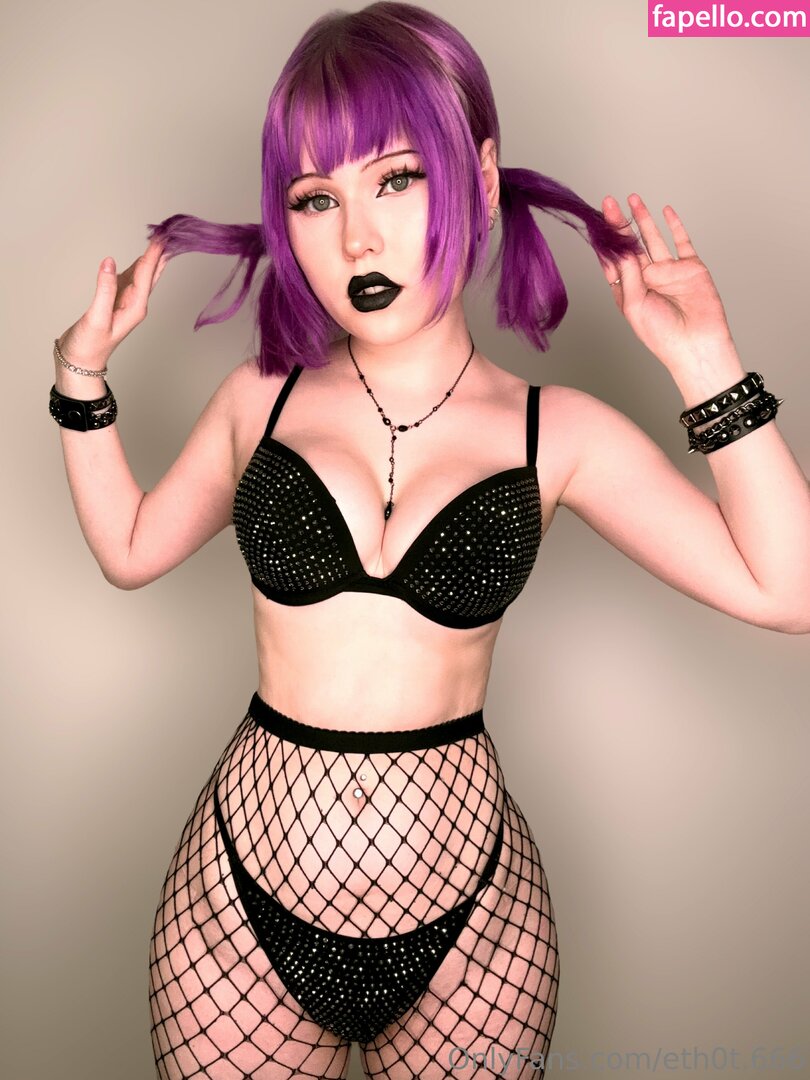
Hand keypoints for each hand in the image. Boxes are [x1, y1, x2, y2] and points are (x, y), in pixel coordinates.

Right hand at [56, 238, 169, 368]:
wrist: (81, 362)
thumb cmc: (89, 345)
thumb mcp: (96, 317)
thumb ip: (104, 289)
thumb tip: (109, 261)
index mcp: (135, 307)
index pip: (147, 274)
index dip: (154, 253)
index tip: (162, 235)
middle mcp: (135, 304)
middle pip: (152, 273)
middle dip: (161, 253)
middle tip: (170, 232)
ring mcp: (127, 302)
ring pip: (143, 275)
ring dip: (152, 257)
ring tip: (161, 239)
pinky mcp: (116, 302)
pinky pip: (131, 280)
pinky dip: (138, 266)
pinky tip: (143, 258)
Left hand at [600, 195, 734, 372]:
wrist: (696, 344)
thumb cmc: (662, 335)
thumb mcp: (634, 306)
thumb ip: (628, 275)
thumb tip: (622, 248)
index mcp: (628, 291)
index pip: (613, 261)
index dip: (605, 241)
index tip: (596, 220)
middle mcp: (647, 279)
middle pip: (630, 245)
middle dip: (619, 224)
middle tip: (609, 203)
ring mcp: (668, 271)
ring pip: (652, 239)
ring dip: (642, 219)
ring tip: (631, 199)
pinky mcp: (690, 267)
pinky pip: (681, 242)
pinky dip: (674, 226)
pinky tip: (665, 211)